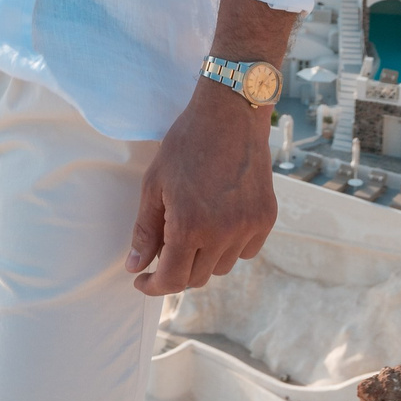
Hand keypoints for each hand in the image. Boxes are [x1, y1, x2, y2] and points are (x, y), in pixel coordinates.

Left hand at [124, 81, 275, 295]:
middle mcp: (222, 233)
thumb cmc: (186, 144)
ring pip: (221, 267)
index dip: (153, 286)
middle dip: (176, 271)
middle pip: (196, 278)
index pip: (171, 280)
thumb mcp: (154, 184)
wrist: (230, 114)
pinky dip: (230, 247)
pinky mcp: (266, 218)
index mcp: (189, 226)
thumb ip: (145, 230)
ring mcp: (248, 227)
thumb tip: (134, 266)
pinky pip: (245, 251)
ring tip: (193, 230)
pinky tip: (219, 223)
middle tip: (164, 251)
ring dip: (203, 259)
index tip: (142, 280)